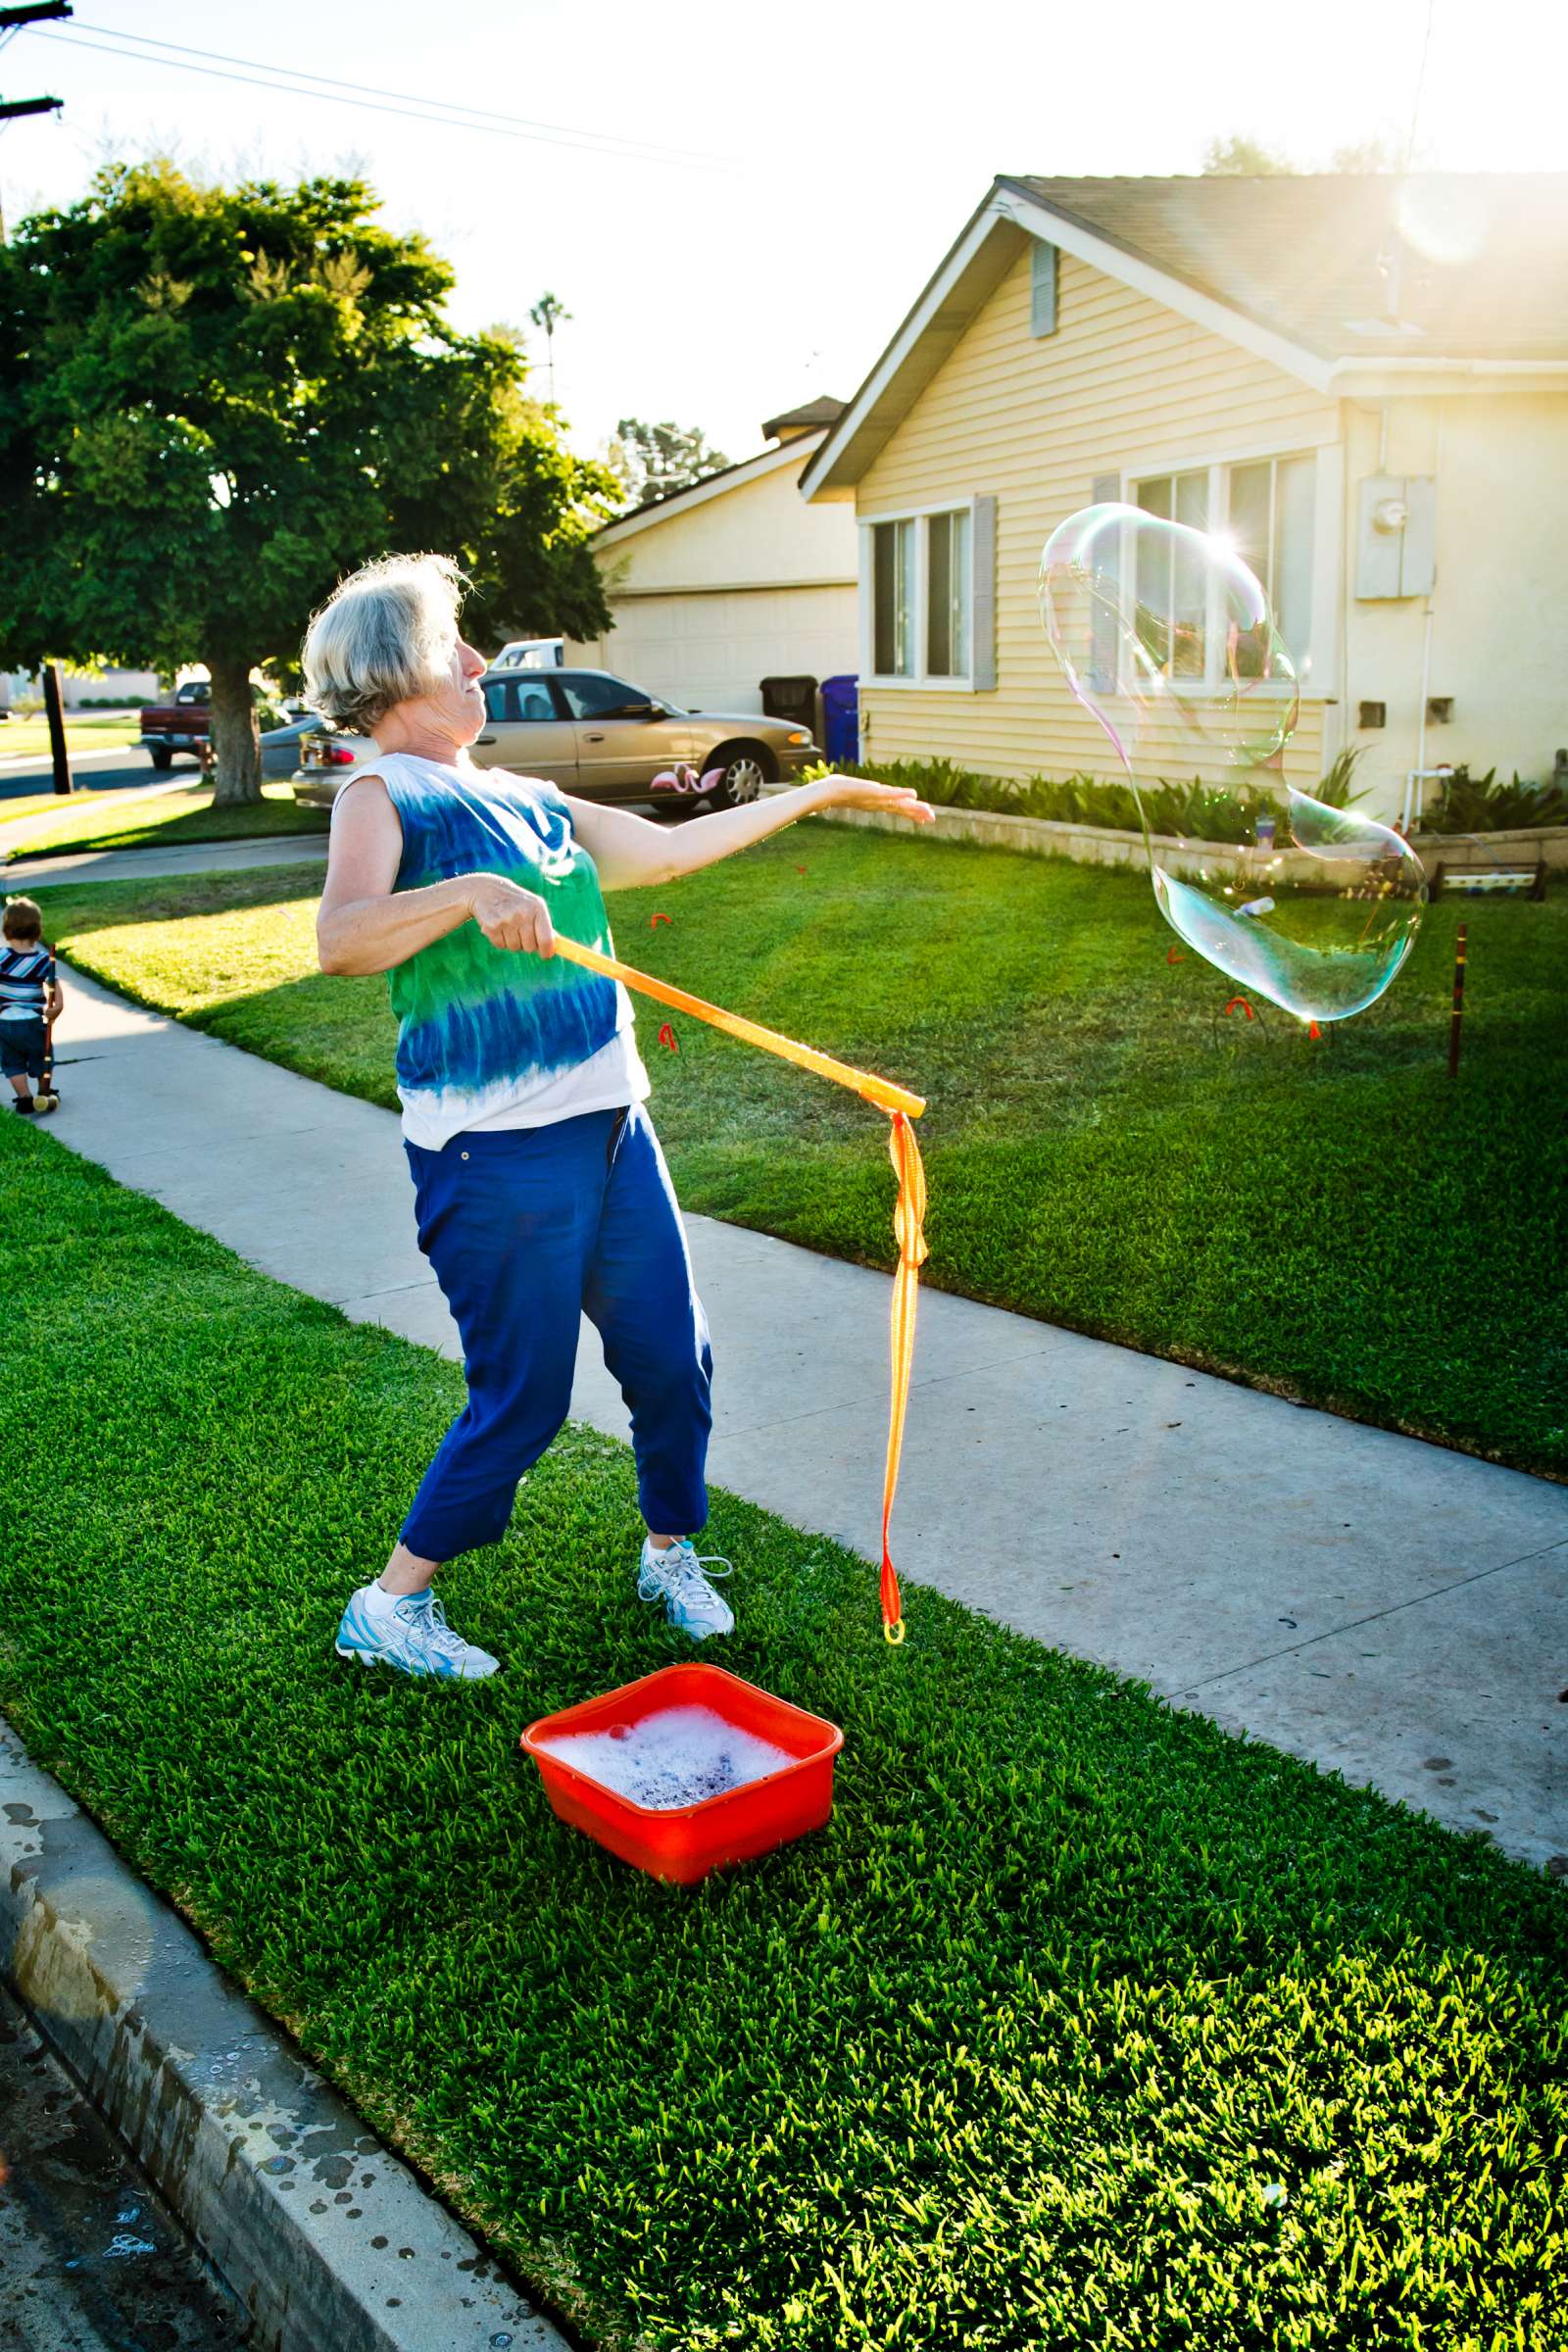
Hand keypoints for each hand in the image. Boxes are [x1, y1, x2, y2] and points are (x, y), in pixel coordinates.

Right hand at [465, 874, 555, 955]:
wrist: (485, 890)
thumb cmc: (515, 901)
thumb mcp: (533, 907)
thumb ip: (544, 926)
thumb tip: (556, 947)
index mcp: (537, 907)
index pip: (546, 939)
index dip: (547, 951)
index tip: (545, 955)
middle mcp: (523, 913)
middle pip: (530, 947)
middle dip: (526, 944)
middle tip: (520, 931)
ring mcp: (507, 919)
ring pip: (514, 947)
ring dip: (511, 941)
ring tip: (507, 925)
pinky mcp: (491, 925)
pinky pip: (500, 945)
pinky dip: (499, 940)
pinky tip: (497, 926)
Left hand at [816, 774, 933, 825]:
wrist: (828, 793)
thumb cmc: (839, 791)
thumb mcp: (855, 792)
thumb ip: (863, 794)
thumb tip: (867, 793)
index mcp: (877, 803)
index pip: (898, 808)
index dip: (912, 813)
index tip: (925, 819)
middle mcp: (878, 803)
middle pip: (901, 808)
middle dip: (917, 812)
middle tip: (932, 818)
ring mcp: (876, 798)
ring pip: (899, 803)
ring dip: (913, 807)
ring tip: (927, 811)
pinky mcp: (872, 792)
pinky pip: (889, 793)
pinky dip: (900, 794)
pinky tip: (912, 795)